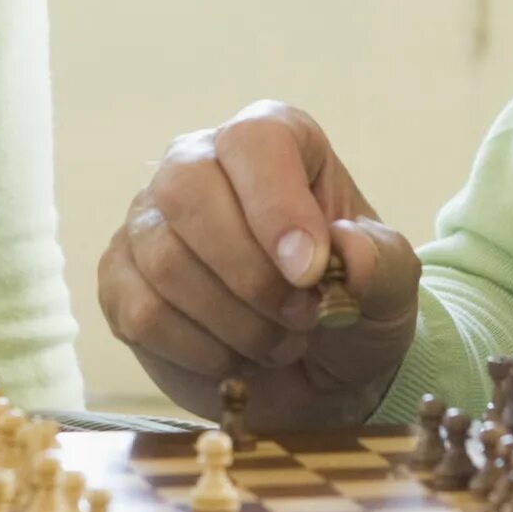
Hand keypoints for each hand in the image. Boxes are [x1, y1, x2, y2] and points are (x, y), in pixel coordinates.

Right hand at [96, 100, 420, 428]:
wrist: (318, 370)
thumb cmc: (351, 306)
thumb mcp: (391, 287)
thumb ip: (380, 261)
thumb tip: (343, 250)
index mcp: (272, 141)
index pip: (253, 143)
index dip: (277, 206)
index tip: (310, 272)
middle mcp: (198, 163)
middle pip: (188, 191)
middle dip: (250, 274)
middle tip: (301, 319)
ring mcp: (150, 221)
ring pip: (165, 260)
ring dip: (234, 322)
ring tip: (279, 342)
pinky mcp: (121, 279)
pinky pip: (142, 312)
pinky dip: (199, 350)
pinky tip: (234, 357)